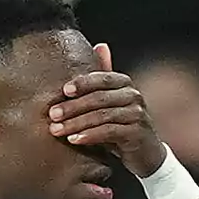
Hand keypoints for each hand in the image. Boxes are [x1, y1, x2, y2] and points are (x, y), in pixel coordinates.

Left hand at [49, 43, 166, 176]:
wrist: (146, 153)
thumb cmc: (122, 124)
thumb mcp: (111, 101)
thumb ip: (102, 79)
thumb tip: (100, 45)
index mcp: (125, 83)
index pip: (102, 78)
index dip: (83, 83)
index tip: (63, 91)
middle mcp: (134, 96)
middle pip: (99, 98)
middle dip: (73, 106)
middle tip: (52, 115)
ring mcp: (137, 115)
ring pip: (102, 116)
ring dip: (77, 123)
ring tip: (57, 130)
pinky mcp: (137, 134)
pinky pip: (110, 132)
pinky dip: (90, 135)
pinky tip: (75, 139)